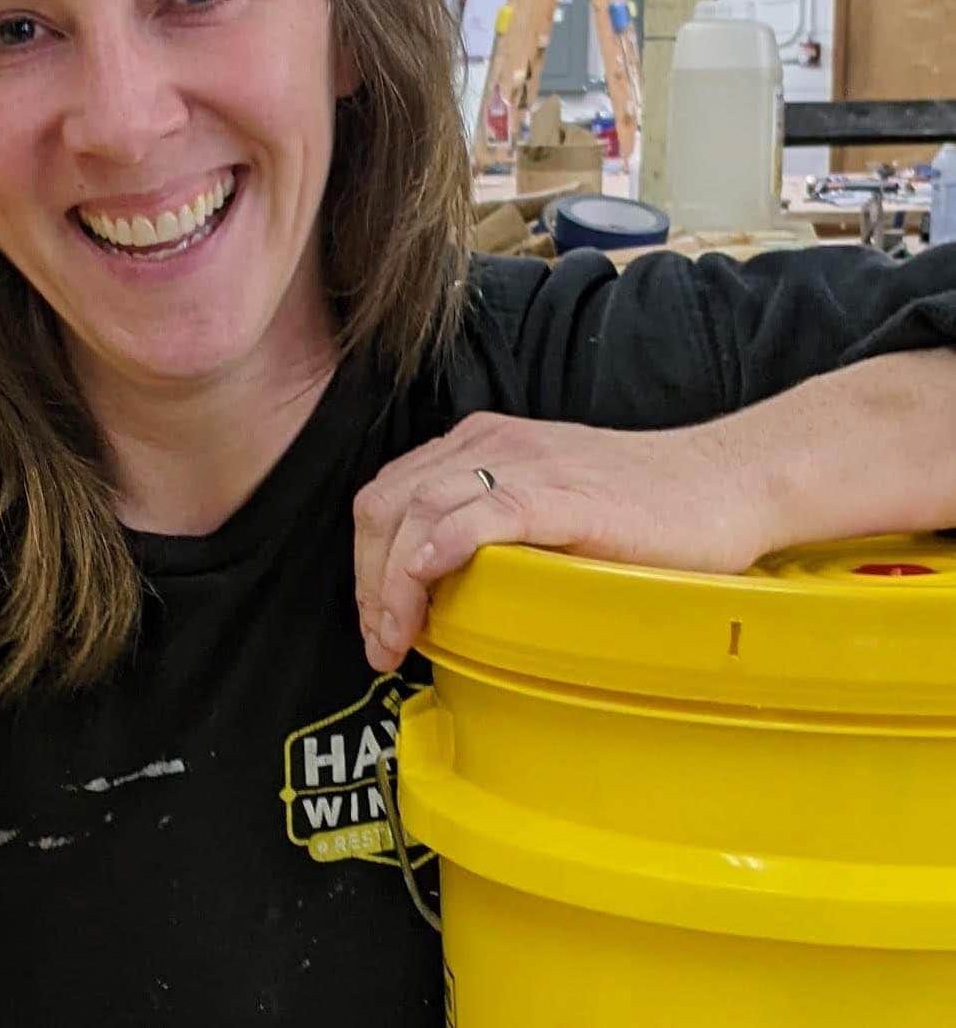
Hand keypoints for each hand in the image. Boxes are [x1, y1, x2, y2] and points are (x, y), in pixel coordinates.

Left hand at [353, 411, 776, 672]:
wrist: (724, 484)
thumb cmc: (641, 509)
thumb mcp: (544, 504)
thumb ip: (490, 527)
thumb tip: (439, 592)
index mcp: (480, 444)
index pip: (387, 496)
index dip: (364, 562)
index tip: (376, 623)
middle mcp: (492, 445)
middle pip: (387, 505)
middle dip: (368, 580)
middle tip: (381, 645)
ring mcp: (529, 466)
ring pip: (421, 510)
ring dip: (393, 582)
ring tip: (399, 638)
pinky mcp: (568, 497)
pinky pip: (486, 513)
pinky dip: (443, 546)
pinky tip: (430, 583)